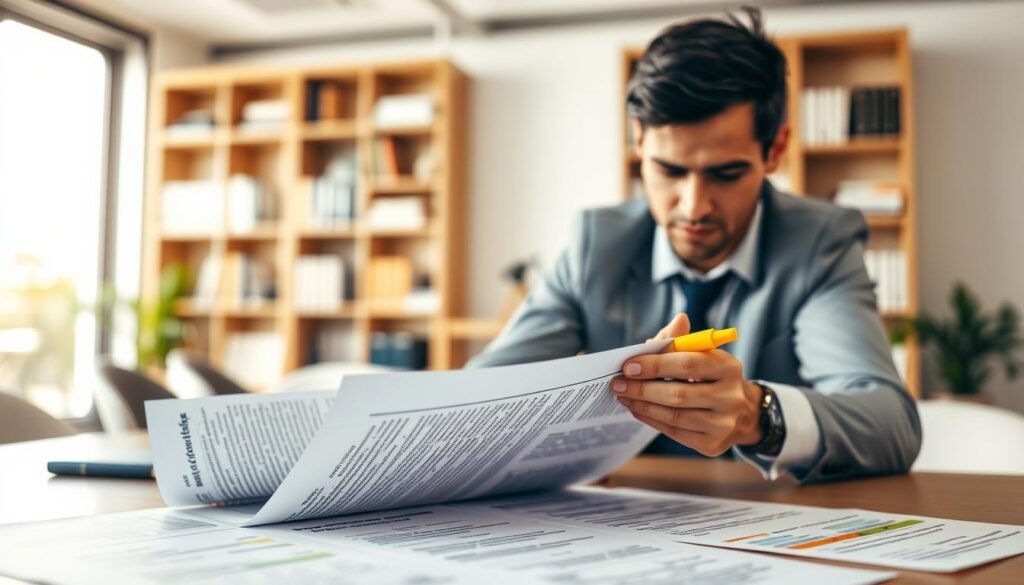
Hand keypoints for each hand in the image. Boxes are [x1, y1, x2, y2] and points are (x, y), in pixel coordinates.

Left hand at [612, 313, 764, 455]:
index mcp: (729, 367)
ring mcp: (724, 424)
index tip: (628, 365)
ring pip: (674, 416)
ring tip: (623, 396)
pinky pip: (675, 432)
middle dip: (642, 388)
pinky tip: (637, 409)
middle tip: (618, 383)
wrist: (741, 413)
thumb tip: (679, 319)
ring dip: (643, 405)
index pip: (688, 364)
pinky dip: (652, 420)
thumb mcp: (702, 355)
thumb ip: (682, 340)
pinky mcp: (713, 444)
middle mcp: (731, 397)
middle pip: (678, 394)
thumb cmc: (711, 377)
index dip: (655, 364)